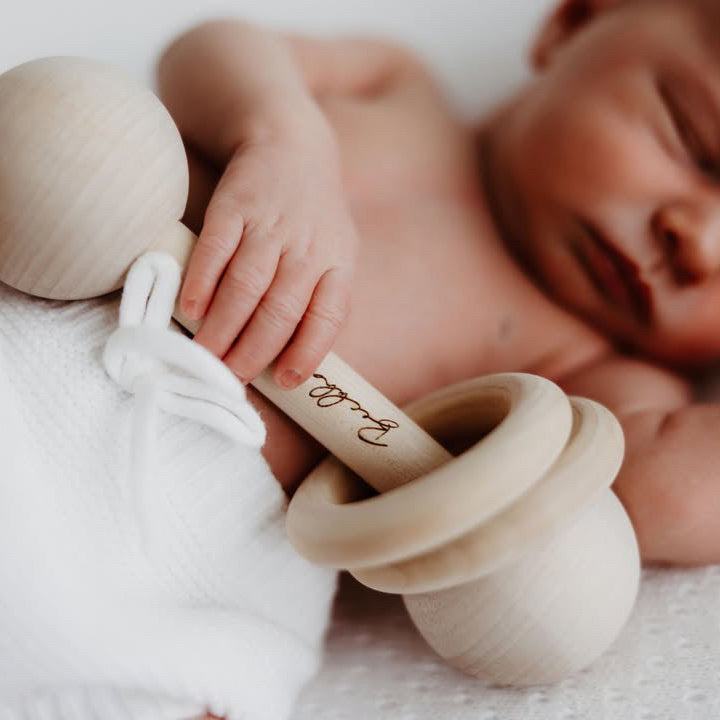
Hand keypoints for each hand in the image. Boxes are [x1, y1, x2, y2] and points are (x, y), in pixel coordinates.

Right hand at [180, 135, 357, 389]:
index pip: (328, 316)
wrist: (291, 143)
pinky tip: (189, 310)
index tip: (285, 381)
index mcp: (338, 262)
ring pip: (246, 285)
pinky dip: (201, 283)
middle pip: (280, 309)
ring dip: (223, 327)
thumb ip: (322, 298)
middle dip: (253, 350)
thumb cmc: (313, 217)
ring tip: (205, 356)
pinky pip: (216, 250)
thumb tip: (293, 359)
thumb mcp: (337, 253)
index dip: (307, 351)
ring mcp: (270, 224)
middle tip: (229, 377)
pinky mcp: (235, 205)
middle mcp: (307, 246)